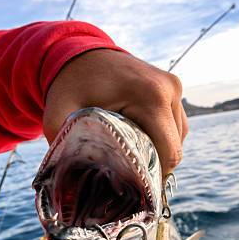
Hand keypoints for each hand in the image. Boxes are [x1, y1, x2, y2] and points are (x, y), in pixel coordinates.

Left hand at [43, 49, 187, 174]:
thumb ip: (64, 148)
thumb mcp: (59, 116)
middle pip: (176, 148)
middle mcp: (169, 90)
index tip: (134, 188)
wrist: (78, 51)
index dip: (154, 176)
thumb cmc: (69, 85)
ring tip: (133, 158)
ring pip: (179, 137)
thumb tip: (70, 185)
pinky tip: (140, 141)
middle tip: (130, 178)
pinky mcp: (172, 87)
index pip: (168, 152)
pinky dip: (162, 137)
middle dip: (156, 166)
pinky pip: (176, 123)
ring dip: (160, 151)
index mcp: (150, 97)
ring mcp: (174, 86)